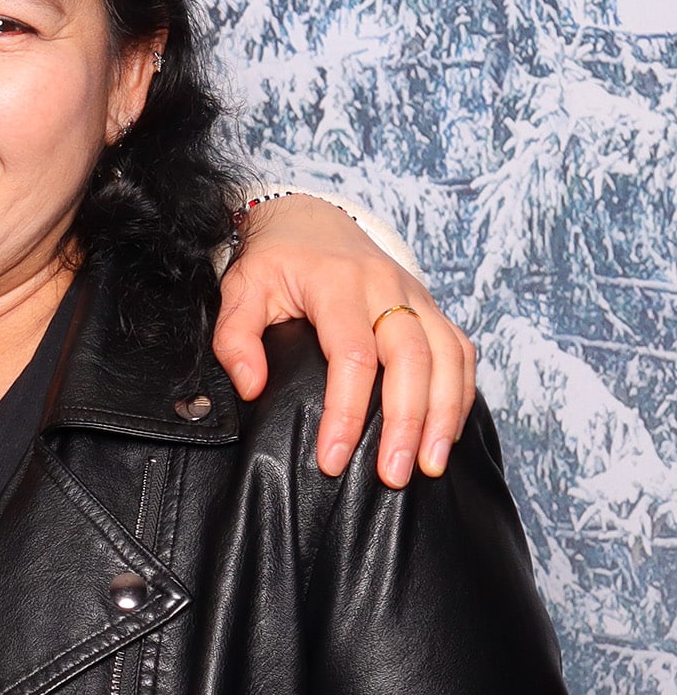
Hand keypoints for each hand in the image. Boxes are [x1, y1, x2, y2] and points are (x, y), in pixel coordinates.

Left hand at [215, 195, 476, 486]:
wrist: (310, 218)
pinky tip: (447, 432)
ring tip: (430, 466)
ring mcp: (416, 296)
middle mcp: (387, 287)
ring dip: (444, 416)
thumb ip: (235, 337)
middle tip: (395, 475)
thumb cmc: (274, 261)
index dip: (345, 413)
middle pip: (412, 359)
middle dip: (408, 423)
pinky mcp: (432, 307)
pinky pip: (459, 351)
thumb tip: (252, 386)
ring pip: (447, 356)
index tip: (332, 459)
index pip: (352, 356)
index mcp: (337, 284)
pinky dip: (460, 393)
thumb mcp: (240, 288)